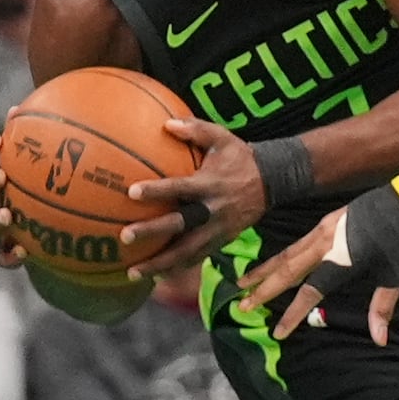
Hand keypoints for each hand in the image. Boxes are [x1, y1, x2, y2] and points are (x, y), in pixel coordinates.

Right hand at [0, 126, 26, 269]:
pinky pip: (3, 259)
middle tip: (1, 176)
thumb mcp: (39, 172)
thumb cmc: (35, 196)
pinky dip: (10, 257)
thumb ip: (38, 145)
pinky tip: (23, 252)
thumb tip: (42, 112)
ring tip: (8, 216)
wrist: (37, 237)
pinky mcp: (2, 254)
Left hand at [121, 119, 265, 279]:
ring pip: (187, 251)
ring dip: (160, 263)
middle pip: (180, 225)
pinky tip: (156, 276)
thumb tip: (166, 123)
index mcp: (210, 184)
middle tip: (125, 236)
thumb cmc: (241, 157)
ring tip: (133, 272)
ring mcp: (218, 229)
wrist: (274, 181)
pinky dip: (177, 268)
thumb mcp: (223, 138)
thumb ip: (196, 130)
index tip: (131, 192)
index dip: (157, 190)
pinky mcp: (222, 241)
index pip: (180, 188)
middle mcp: (212, 209)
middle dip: (153, 232)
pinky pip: (197, 257)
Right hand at [237, 186, 398, 344]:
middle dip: (263, 290)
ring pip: (287, 253)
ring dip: (265, 269)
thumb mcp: (396, 275)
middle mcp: (326, 243)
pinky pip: (298, 242)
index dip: (293, 314)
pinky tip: (276, 262)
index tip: (278, 332)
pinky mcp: (327, 220)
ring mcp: (324, 229)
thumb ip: (382, 308)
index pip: (310, 291)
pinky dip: (282, 255)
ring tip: (242, 281)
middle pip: (287, 270)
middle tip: (240, 305)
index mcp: (341, 258)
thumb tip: (379, 340)